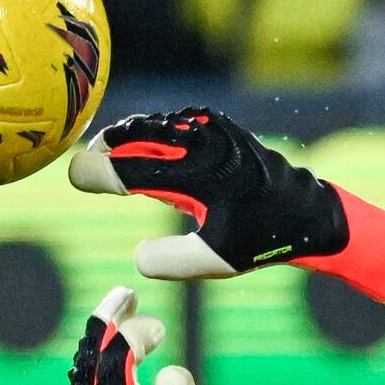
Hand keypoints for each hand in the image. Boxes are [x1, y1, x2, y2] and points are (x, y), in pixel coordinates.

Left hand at [61, 286, 207, 384]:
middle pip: (90, 350)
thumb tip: (166, 368)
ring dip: (101, 334)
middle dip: (108, 318)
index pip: (116, 354)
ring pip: (83, 363)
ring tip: (119, 310)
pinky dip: (98, 357)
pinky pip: (85, 379)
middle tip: (126, 292)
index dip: (138, 333)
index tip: (161, 332)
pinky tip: (113, 345)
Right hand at [72, 106, 359, 282]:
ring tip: (108, 156)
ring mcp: (209, 127)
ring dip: (126, 138)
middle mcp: (198, 142)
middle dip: (104, 149)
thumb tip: (138, 257)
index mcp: (193, 173)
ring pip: (151, 124)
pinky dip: (151, 132)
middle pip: (132, 135)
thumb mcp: (218, 261)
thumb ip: (173, 262)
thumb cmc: (262, 240)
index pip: (127, 166)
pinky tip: (143, 149)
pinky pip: (172, 122)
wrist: (308, 211)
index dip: (94, 171)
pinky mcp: (218, 123)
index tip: (75, 178)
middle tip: (87, 165)